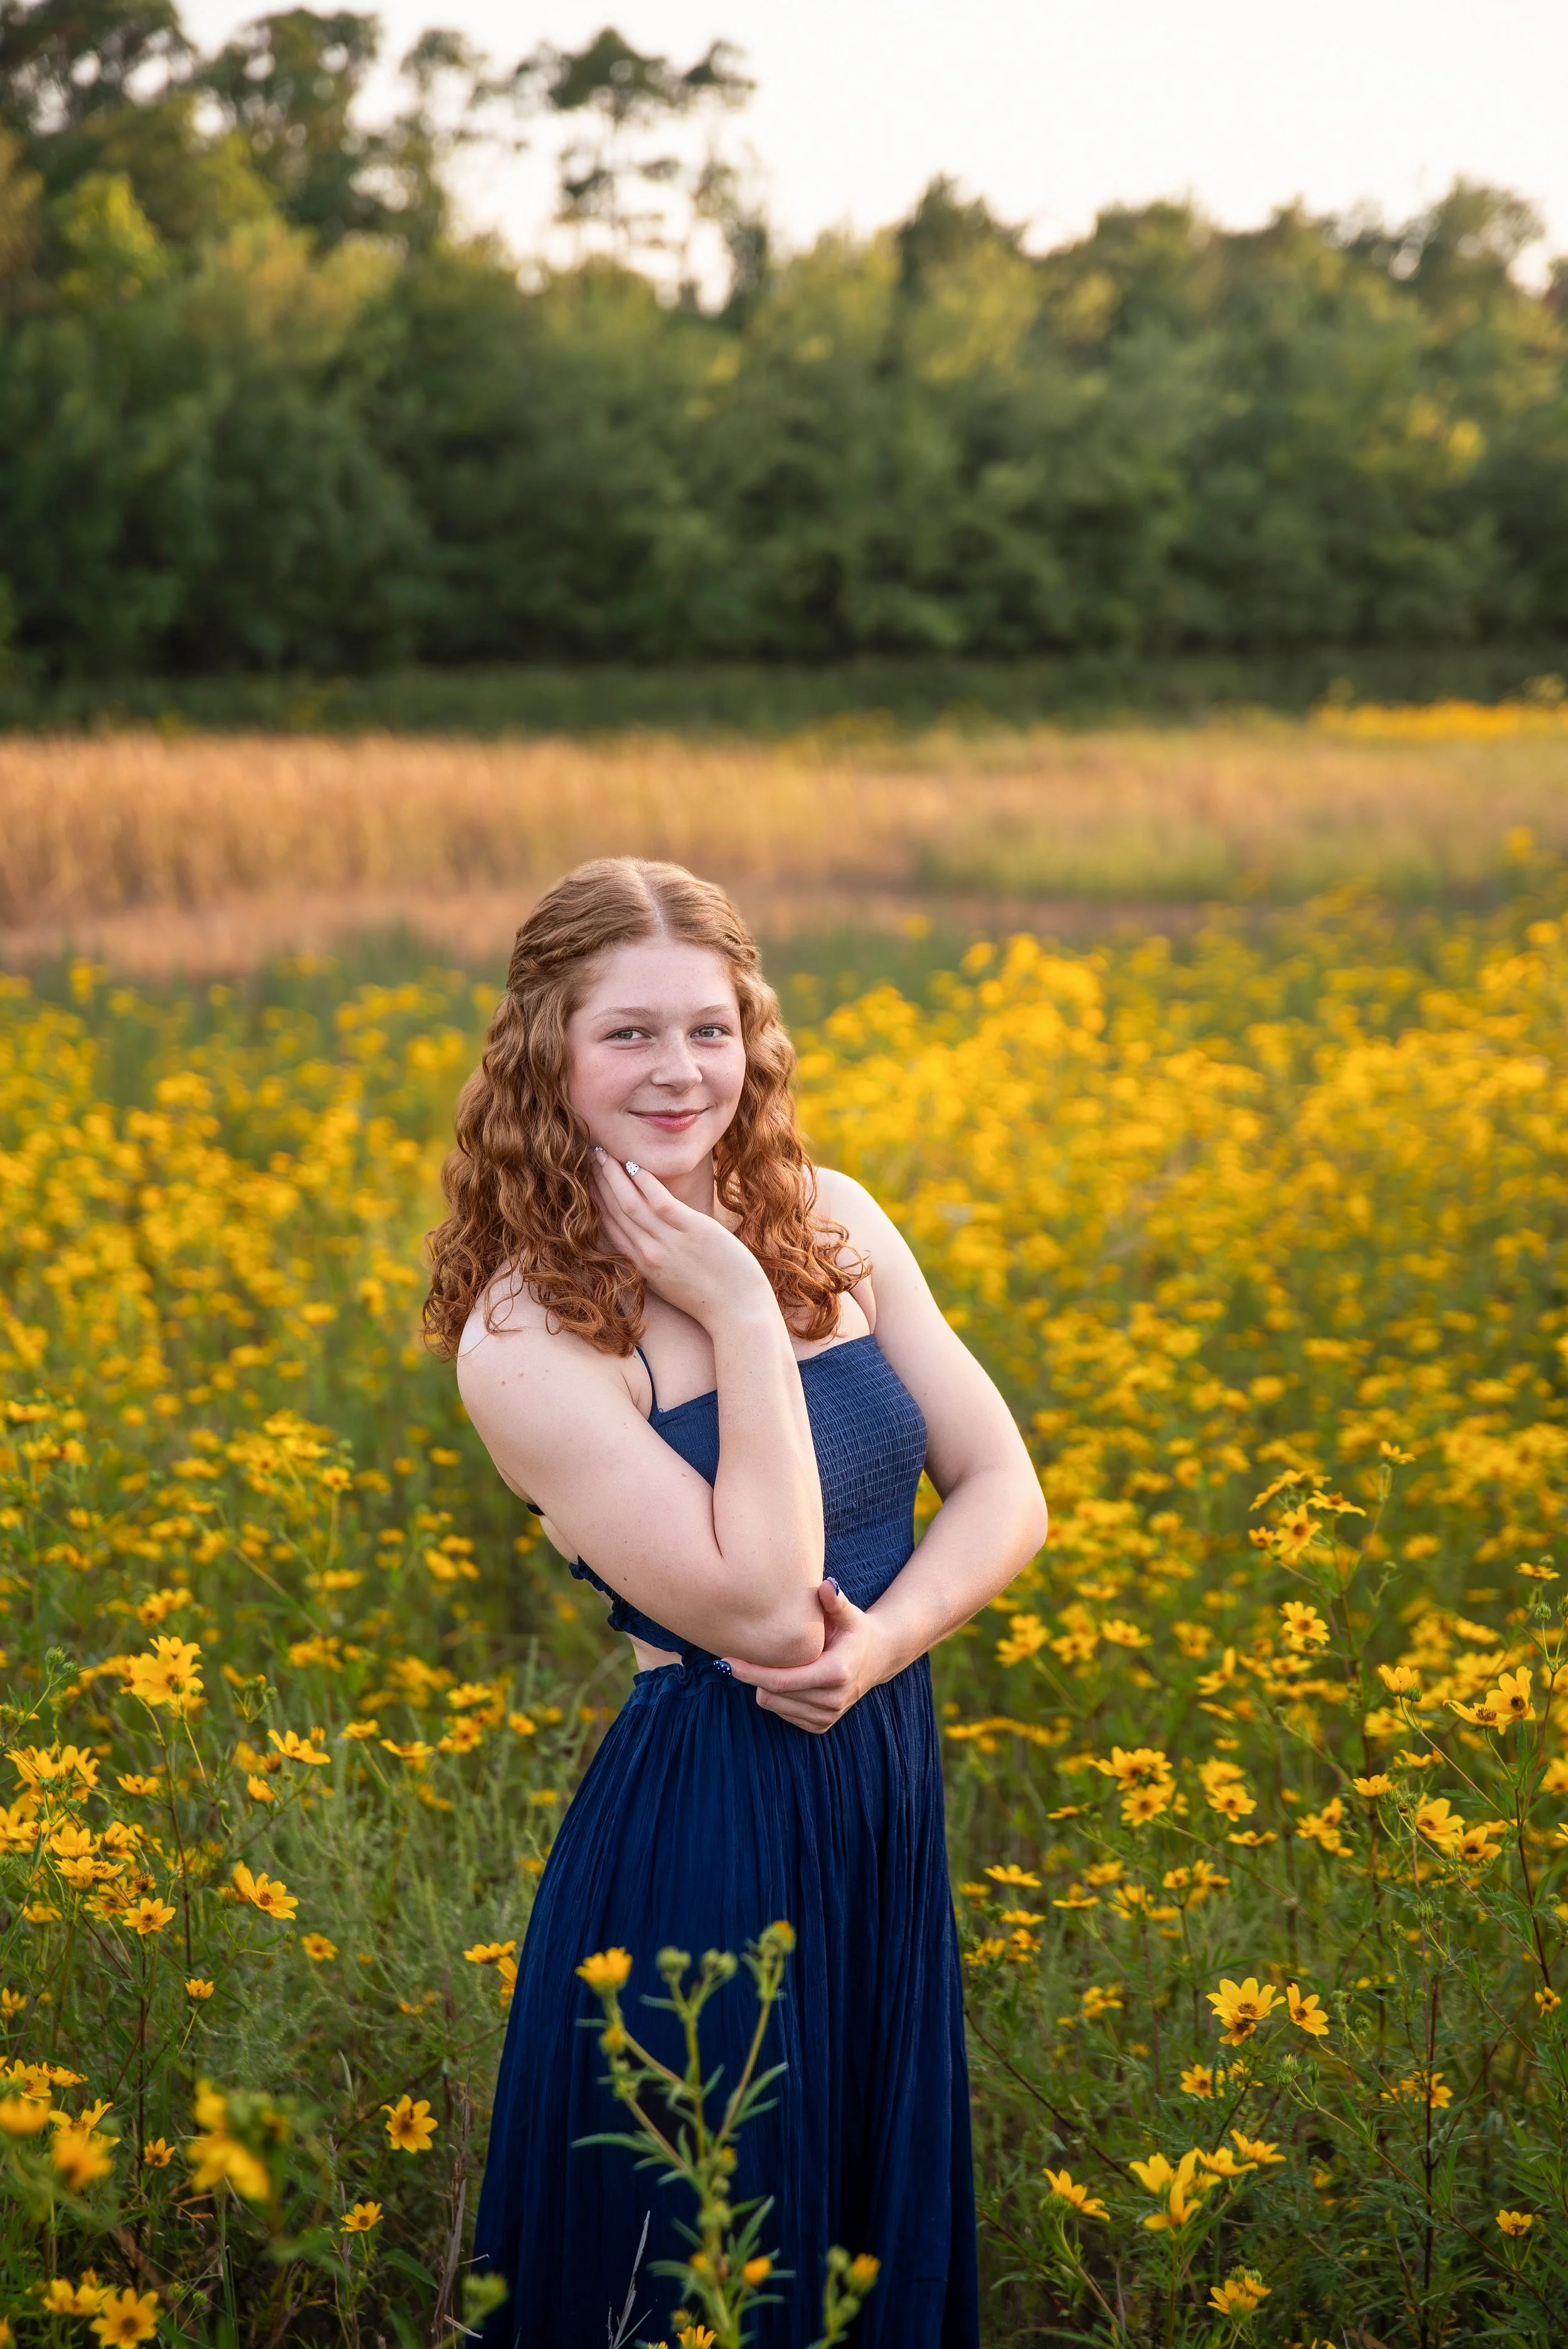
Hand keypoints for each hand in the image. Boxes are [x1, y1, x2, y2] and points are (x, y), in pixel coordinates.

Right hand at [591, 1150, 771, 1329]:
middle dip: (597, 1182)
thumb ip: (656, 1260)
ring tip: (601, 1153)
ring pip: (630, 1204)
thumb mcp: (671, 1283)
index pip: (609, 1227)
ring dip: (612, 1175)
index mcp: (642, 1267)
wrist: (739, 1314)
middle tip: (588, 1156)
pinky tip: (633, 1164)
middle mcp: (648, 1255)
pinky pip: (660, 1202)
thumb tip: (651, 1237)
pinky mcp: (693, 1231)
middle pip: (613, 1212)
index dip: (595, 1200)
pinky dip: (644, 1182)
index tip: (586, 1179)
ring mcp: (669, 1243)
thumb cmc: (712, 1299)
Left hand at [724, 1581, 897, 1733]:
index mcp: (836, 1673)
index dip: (750, 1672)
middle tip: (751, 1653)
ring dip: (765, 1686)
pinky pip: (782, 1713)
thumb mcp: (848, 1614)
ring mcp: (828, 1716)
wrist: (878, 1658)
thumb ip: (835, 1601)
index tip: (725, 1661)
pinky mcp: (822, 1725)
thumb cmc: (855, 1630)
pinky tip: (789, 1678)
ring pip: (773, 1705)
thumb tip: (826, 1586)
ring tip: (777, 1663)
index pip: (781, 1680)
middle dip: (755, 1675)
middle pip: (772, 1695)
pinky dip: (778, 1696)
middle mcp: (833, 1700)